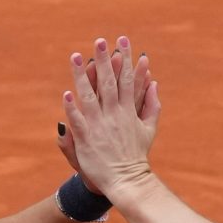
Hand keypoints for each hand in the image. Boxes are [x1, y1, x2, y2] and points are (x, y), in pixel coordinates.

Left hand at [61, 35, 160, 196]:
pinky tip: (67, 94)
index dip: (124, 59)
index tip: (121, 40)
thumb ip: (152, 105)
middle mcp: (114, 115)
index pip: (126, 80)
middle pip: (108, 83)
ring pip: (89, 96)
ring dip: (82, 76)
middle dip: (104, 60)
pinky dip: (73, 108)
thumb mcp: (149, 129)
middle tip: (100, 40)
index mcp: (129, 111)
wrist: (127, 182)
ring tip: (76, 56)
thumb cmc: (136, 155)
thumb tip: (155, 84)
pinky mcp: (87, 139)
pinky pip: (78, 121)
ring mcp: (100, 126)